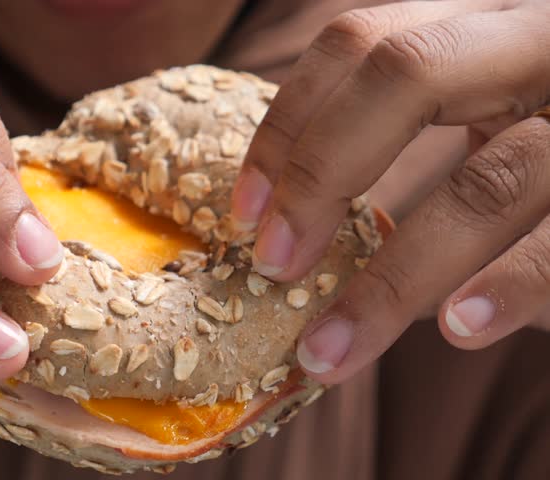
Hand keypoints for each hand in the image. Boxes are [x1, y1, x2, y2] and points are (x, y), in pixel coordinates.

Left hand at [231, 0, 549, 382]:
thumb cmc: (542, 157)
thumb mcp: (479, 116)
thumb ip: (396, 140)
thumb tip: (285, 227)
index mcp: (477, 29)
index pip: (358, 44)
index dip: (287, 124)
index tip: (245, 213)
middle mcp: (536, 42)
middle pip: (409, 73)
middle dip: (322, 174)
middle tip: (273, 265)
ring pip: (489, 181)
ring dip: (396, 278)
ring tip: (333, 346)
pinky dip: (509, 285)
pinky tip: (458, 328)